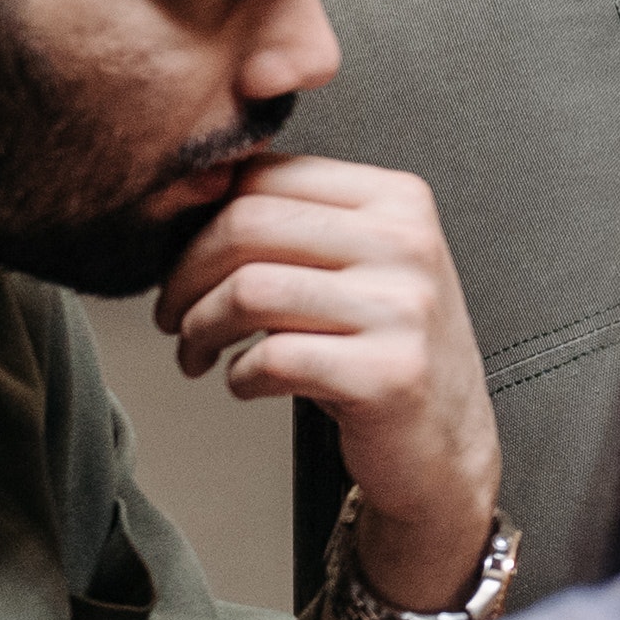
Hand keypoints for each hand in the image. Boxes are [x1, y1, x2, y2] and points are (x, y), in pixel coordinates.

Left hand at [156, 156, 502, 612]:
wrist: (445, 443)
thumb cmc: (384, 350)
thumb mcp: (361, 265)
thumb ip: (298, 222)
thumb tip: (189, 200)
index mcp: (397, 200)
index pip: (264, 175)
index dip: (198, 217)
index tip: (181, 256)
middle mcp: (407, 244)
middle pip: (246, 223)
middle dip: (184, 273)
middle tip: (173, 310)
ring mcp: (403, 309)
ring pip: (249, 290)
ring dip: (199, 327)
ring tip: (198, 349)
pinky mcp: (388, 375)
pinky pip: (271, 359)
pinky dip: (237, 376)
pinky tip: (246, 382)